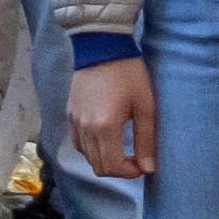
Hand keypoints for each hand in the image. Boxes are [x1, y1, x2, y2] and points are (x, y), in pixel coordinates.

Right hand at [65, 58, 153, 181]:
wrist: (100, 46)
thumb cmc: (128, 73)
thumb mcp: (144, 105)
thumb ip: (146, 140)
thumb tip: (148, 168)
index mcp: (105, 127)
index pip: (112, 166)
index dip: (129, 173)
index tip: (142, 165)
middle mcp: (86, 128)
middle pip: (98, 166)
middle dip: (118, 169)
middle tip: (134, 160)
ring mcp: (74, 121)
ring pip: (86, 156)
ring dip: (104, 160)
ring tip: (120, 149)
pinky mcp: (70, 114)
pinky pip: (77, 142)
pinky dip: (90, 149)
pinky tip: (104, 139)